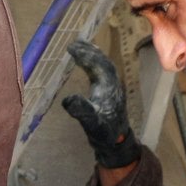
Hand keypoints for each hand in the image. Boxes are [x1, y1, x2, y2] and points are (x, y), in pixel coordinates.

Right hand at [61, 40, 141, 169]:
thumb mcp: (91, 123)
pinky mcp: (109, 91)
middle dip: (88, 50)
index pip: (97, 65)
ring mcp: (112, 86)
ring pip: (103, 64)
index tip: (71, 47)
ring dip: (92, 54)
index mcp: (109, 87)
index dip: (85, 55)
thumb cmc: (104, 134)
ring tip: (80, 46)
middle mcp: (112, 83)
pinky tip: (86, 62)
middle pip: (102, 60)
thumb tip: (67, 99)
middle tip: (74, 42)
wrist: (117, 142)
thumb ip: (82, 111)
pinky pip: (102, 71)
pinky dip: (93, 63)